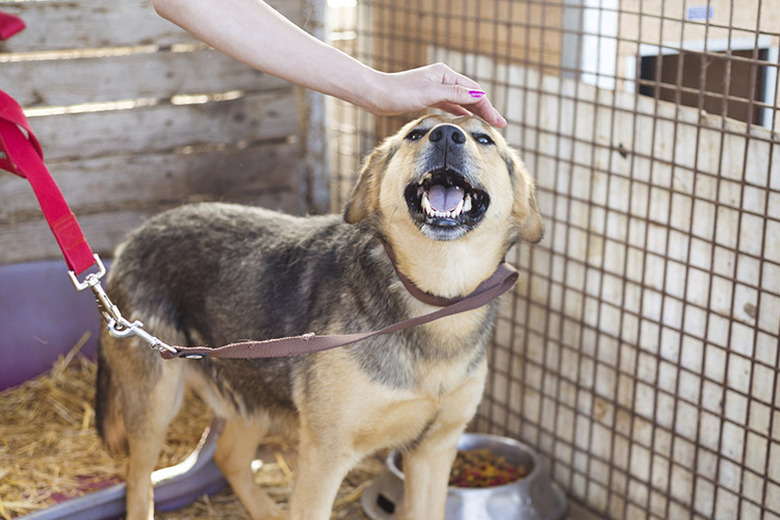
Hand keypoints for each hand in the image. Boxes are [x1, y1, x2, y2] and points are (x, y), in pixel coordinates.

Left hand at [367, 63, 506, 127]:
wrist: (376, 95)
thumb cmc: (400, 93)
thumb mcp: (431, 93)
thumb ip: (455, 94)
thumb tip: (478, 96)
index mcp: (445, 74)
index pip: (474, 91)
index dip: (488, 107)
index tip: (499, 122)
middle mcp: (442, 79)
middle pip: (470, 95)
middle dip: (485, 110)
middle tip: (500, 125)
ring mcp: (435, 88)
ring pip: (461, 100)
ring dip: (474, 111)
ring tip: (487, 123)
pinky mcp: (427, 97)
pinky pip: (450, 104)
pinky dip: (460, 112)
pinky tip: (466, 119)